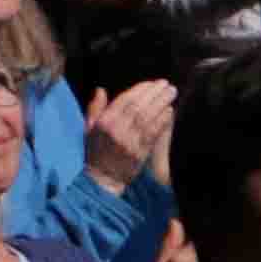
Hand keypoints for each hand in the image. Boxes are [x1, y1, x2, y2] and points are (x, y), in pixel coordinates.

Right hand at [82, 76, 174, 190]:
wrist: (104, 178)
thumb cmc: (96, 151)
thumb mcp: (89, 129)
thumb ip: (95, 108)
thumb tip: (101, 90)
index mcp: (104, 122)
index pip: (124, 100)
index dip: (140, 89)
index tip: (151, 83)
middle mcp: (116, 130)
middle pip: (139, 107)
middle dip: (154, 93)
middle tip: (166, 84)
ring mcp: (129, 142)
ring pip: (148, 118)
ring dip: (161, 103)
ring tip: (171, 93)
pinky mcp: (140, 152)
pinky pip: (153, 133)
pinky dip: (162, 120)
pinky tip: (170, 111)